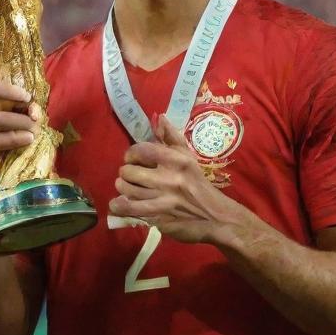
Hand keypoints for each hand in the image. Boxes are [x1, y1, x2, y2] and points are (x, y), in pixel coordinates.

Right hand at [0, 80, 39, 179]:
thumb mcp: (2, 122)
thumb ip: (15, 111)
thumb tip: (34, 110)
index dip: (9, 89)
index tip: (28, 97)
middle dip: (22, 112)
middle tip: (37, 119)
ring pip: (0, 120)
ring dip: (23, 124)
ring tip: (35, 131)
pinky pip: (0, 139)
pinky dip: (18, 138)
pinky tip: (28, 139)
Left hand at [109, 115, 250, 243]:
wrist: (216, 216)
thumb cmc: (197, 182)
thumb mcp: (188, 157)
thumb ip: (171, 136)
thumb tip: (159, 117)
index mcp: (177, 162)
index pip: (142, 150)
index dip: (130, 154)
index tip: (132, 159)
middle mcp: (169, 180)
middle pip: (129, 172)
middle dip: (126, 172)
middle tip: (130, 175)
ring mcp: (163, 201)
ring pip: (127, 190)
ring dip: (122, 188)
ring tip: (127, 187)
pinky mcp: (159, 218)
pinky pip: (130, 210)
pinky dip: (119, 206)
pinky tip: (119, 203)